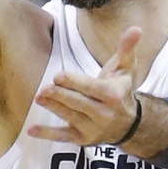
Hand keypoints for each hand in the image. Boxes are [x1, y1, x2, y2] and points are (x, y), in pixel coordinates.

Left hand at [28, 27, 143, 144]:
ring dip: (53, 108)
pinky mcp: (82, 139)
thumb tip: (136, 29)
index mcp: (113, 96)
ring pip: (70, 118)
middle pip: (79, 103)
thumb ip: (127, 48)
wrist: (128, 124)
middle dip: (61, 96)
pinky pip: (62, 137)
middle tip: (45, 88)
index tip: (58, 76)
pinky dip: (47, 134)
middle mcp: (104, 114)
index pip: (92, 88)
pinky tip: (31, 129)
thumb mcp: (126, 69)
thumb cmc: (121, 90)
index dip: (75, 83)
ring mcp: (92, 128)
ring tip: (39, 98)